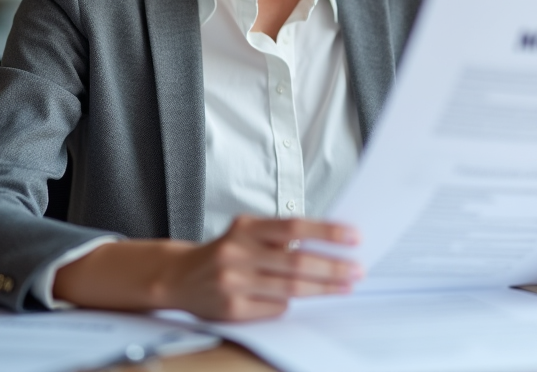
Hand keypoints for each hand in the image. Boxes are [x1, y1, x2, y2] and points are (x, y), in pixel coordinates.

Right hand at [160, 216, 362, 320]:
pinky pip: (274, 308)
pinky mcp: (232, 308)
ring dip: (323, 288)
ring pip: (290, 288)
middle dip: (333, 267)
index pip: (294, 227)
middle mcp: (238, 253)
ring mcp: (234, 282)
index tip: (354, 237)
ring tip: (345, 285)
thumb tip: (328, 244)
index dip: (327, 231)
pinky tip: (303, 299)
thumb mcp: (247, 233)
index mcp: (246, 228)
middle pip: (297, 261)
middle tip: (357, 269)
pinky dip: (291, 303)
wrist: (179, 277)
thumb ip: (279, 237)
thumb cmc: (223, 253)